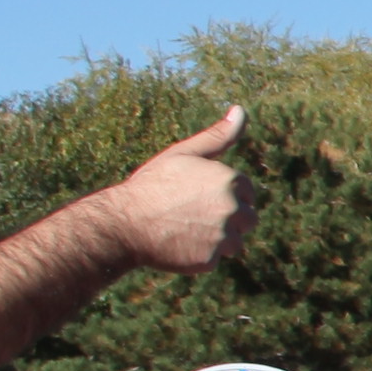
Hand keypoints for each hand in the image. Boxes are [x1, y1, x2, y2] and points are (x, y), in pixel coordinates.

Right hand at [111, 108, 255, 270]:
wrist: (123, 222)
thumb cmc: (152, 185)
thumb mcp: (184, 153)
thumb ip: (218, 136)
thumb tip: (240, 110)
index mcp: (231, 180)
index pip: (248, 194)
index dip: (224, 196)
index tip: (199, 198)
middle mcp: (233, 208)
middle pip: (247, 220)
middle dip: (227, 220)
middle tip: (191, 216)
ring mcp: (223, 235)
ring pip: (235, 243)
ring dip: (217, 240)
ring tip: (185, 230)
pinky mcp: (211, 259)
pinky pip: (215, 259)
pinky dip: (201, 256)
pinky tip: (178, 245)